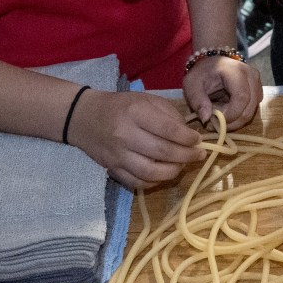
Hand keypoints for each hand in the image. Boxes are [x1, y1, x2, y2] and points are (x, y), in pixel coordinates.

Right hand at [67, 87, 206, 190]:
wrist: (83, 117)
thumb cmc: (120, 106)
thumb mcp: (145, 100)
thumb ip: (169, 114)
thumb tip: (188, 134)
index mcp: (135, 112)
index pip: (167, 129)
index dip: (187, 138)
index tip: (198, 140)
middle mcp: (125, 134)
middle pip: (162, 152)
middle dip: (186, 155)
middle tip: (199, 155)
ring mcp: (117, 155)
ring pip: (150, 172)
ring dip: (173, 172)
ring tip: (182, 165)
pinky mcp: (112, 169)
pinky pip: (137, 183)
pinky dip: (154, 182)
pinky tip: (164, 174)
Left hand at [184, 54, 262, 132]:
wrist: (213, 62)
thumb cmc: (202, 73)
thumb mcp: (192, 85)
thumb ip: (197, 101)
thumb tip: (206, 119)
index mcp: (236, 71)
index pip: (241, 98)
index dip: (230, 115)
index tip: (214, 122)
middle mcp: (252, 76)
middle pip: (249, 108)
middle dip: (232, 122)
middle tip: (214, 124)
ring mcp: (257, 83)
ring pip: (252, 111)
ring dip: (235, 120)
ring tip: (219, 116)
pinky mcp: (258, 90)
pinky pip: (252, 109)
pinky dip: (239, 116)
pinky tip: (227, 112)